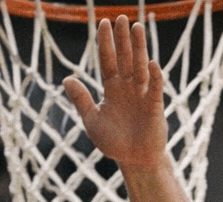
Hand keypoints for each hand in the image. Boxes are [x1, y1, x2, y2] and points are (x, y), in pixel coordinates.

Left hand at [61, 16, 168, 170]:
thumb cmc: (114, 143)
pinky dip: (155, 77)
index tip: (104, 24)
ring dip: (139, 48)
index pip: (108, 61)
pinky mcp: (155, 106)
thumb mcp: (92, 121)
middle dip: (123, 39)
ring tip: (138, 28)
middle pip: (125, 58)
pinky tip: (151, 64)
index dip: (106, 43)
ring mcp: (142, 95)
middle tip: (121, 18)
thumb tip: (67, 79)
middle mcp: (128, 87)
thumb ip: (81, 100)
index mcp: (112, 89)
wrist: (135, 161)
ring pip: (140, 66)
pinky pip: (155, 88)